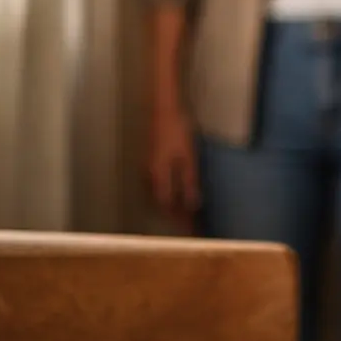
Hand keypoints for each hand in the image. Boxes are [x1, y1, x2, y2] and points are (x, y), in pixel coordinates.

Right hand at [145, 105, 198, 229]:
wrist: (164, 109)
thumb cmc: (178, 131)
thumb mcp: (188, 157)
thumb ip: (189, 181)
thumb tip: (192, 204)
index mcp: (158, 176)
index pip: (168, 207)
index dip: (180, 220)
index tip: (192, 231)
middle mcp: (150, 176)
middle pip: (161, 204)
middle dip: (175, 217)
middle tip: (189, 228)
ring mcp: (148, 168)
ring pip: (157, 196)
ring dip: (170, 207)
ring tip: (183, 216)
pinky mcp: (151, 162)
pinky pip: (157, 186)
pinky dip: (166, 195)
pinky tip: (174, 196)